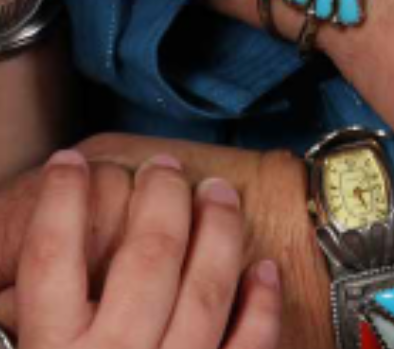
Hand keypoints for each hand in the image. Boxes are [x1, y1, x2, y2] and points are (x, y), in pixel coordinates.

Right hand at [0, 149, 281, 348]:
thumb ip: (33, 326)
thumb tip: (30, 284)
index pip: (51, 257)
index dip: (62, 200)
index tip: (73, 163)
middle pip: (144, 258)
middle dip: (159, 199)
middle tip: (165, 165)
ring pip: (202, 288)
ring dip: (216, 232)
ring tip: (218, 192)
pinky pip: (246, 345)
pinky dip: (260, 306)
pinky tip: (263, 268)